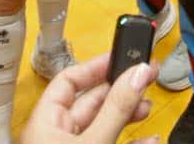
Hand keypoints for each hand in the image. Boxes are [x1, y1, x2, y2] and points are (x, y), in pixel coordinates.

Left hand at [19, 53, 157, 143]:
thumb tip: (136, 73)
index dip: (94, 67)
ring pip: (104, 126)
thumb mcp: (93, 141)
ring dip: (128, 114)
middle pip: (91, 103)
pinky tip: (150, 138)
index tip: (120, 57)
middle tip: (144, 77)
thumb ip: (115, 109)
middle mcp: (56, 136)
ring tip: (147, 105)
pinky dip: (131, 140)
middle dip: (120, 90)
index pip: (67, 81)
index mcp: (44, 123)